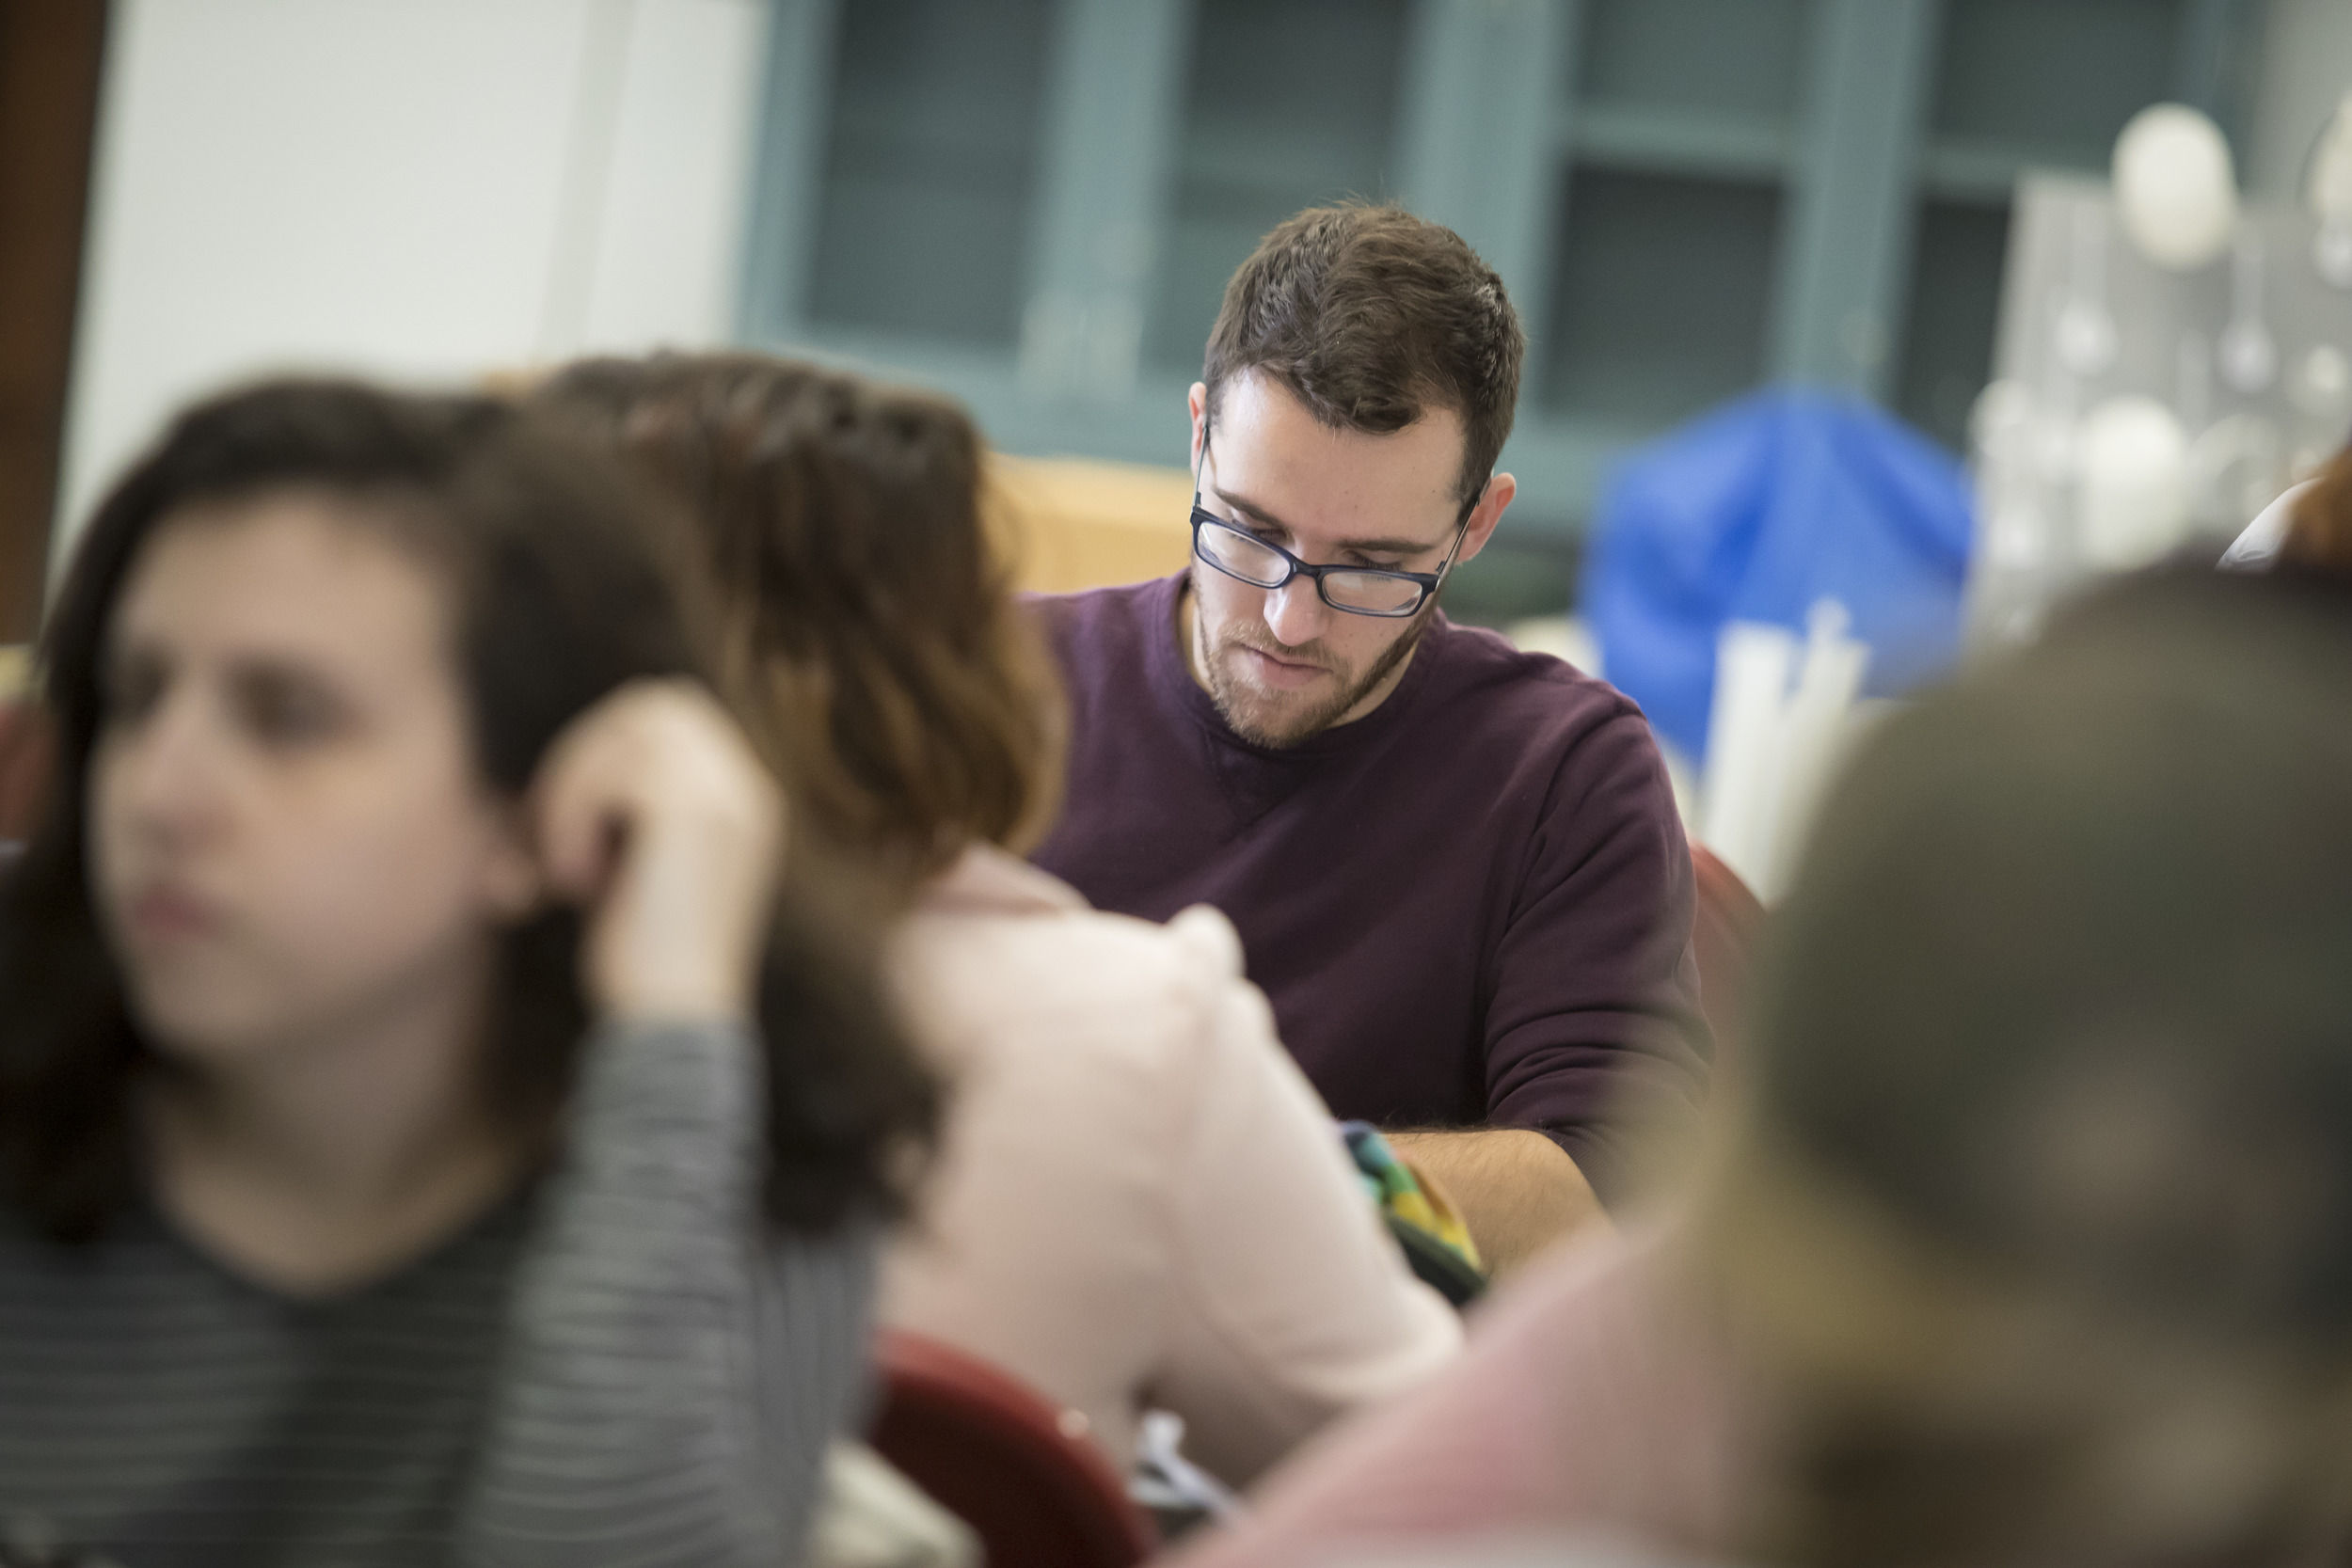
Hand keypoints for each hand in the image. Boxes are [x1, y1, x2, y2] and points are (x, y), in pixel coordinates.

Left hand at [533, 680, 783, 1020]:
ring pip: (624, 731)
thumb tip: (573, 761)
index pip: (675, 716)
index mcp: (748, 801)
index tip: (571, 819)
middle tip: (553, 833)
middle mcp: (749, 789)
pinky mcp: (691, 812)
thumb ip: (634, 810)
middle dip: (584, 756)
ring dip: (571, 794)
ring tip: (567, 873)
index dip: (608, 749)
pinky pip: (611, 773)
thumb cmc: (646, 964)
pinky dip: (572, 820)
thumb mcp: (647, 868)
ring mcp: (728, 795)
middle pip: (650, 705)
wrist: (673, 1026)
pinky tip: (578, 885)